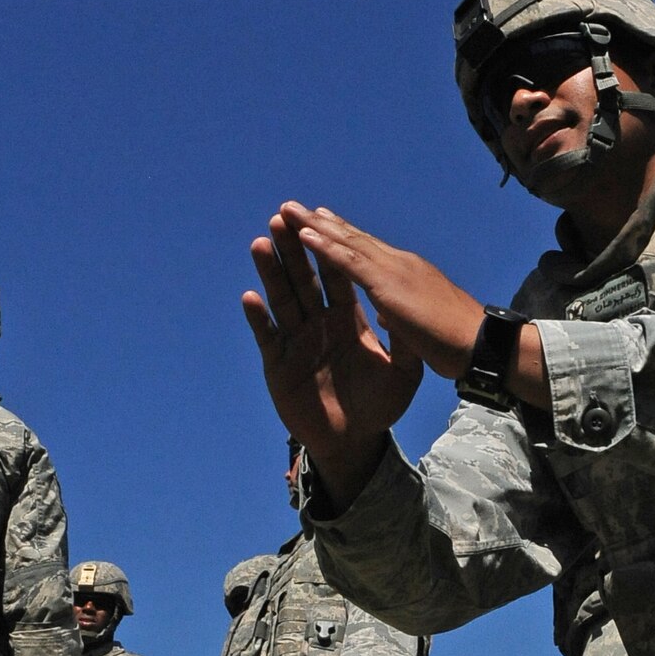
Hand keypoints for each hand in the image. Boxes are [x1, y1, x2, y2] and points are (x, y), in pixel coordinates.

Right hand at [242, 204, 425, 507]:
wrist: (353, 439)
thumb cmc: (379, 406)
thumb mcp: (403, 373)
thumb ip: (404, 341)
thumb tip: (403, 307)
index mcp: (347, 319)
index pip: (336, 276)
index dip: (328, 249)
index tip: (319, 220)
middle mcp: (319, 323)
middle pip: (304, 277)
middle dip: (294, 247)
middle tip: (282, 216)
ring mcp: (297, 340)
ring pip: (282, 298)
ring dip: (271, 271)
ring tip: (262, 243)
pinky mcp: (278, 363)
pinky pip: (267, 335)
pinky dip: (258, 317)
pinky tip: (251, 297)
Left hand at [280, 206, 486, 381]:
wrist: (480, 345)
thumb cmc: (458, 343)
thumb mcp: (420, 328)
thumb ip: (399, 316)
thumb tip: (384, 314)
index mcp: (407, 274)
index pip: (368, 250)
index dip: (342, 235)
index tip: (320, 222)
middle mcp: (399, 263)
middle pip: (352, 238)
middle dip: (321, 222)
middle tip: (294, 207)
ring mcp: (393, 270)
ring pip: (345, 242)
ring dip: (312, 226)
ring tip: (286, 211)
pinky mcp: (387, 285)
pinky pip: (348, 262)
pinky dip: (324, 247)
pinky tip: (303, 235)